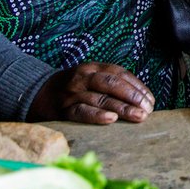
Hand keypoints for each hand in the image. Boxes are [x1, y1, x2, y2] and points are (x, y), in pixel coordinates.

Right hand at [29, 62, 154, 124]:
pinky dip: (97, 115)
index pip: (120, 74)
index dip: (137, 87)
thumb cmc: (74, 88)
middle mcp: (83, 77)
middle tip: (148, 109)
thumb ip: (112, 85)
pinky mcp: (63, 110)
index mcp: (93, 68)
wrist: (38, 93)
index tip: (151, 100)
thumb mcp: (91, 78)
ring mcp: (73, 93)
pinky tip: (111, 120)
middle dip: (133, 97)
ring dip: (122, 108)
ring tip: (138, 116)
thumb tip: (141, 100)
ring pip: (100, 99)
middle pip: (112, 84)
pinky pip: (82, 112)